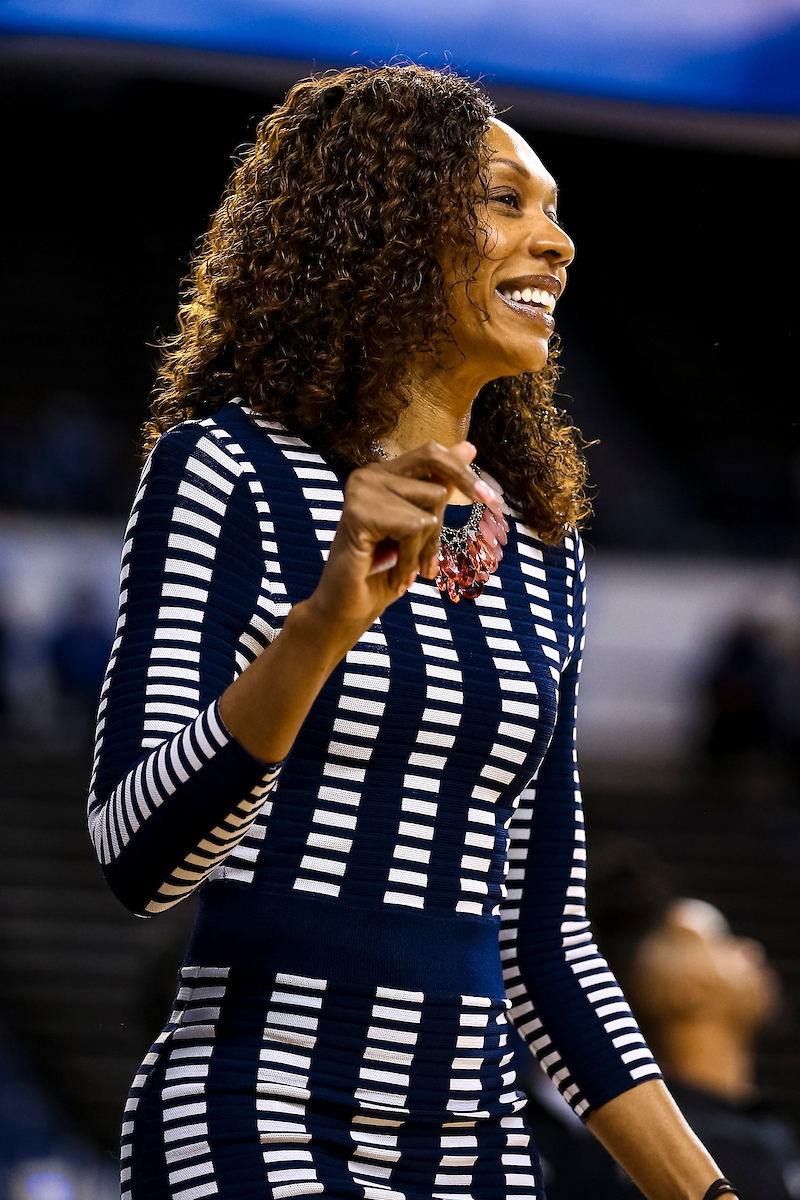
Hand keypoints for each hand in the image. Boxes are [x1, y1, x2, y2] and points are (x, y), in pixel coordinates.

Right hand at [306, 440, 495, 640]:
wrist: (349, 608)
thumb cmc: (384, 572)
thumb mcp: (420, 526)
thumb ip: (439, 486)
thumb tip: (469, 447)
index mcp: (383, 473)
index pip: (432, 454)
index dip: (463, 474)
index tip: (491, 500)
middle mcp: (369, 474)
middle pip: (437, 483)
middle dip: (441, 526)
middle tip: (430, 561)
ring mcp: (362, 489)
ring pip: (430, 510)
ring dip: (424, 549)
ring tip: (404, 568)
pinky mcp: (359, 511)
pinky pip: (414, 529)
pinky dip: (410, 559)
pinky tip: (394, 573)